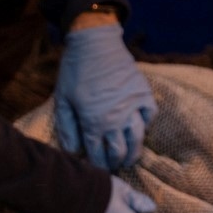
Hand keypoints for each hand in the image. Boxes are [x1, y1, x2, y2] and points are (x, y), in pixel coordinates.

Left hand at [55, 22, 157, 169]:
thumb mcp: (62, 100)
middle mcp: (115, 119)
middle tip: (115, 166)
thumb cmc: (75, 71)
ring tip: (129, 157)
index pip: (98, 155)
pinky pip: (150, 116)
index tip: (98, 170)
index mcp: (93, 122)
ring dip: (134, 152)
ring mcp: (132, 106)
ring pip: (138, 139)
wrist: (94, 42)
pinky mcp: (143, 94)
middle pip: (120, 152)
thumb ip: (67, 129)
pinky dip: (146, 124)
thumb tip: (72, 152)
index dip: (98, 166)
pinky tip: (139, 127)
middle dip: (116, 163)